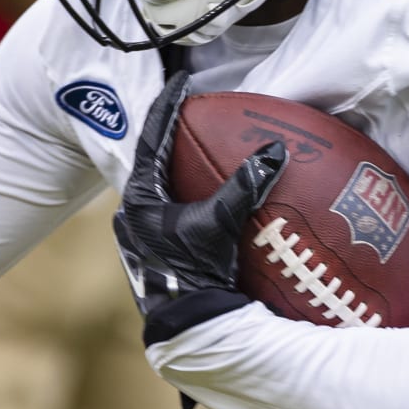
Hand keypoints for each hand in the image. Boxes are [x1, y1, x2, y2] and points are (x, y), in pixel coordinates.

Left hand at [113, 71, 286, 315]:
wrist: (184, 327)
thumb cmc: (193, 274)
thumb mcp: (219, 225)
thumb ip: (245, 185)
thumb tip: (276, 149)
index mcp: (139, 197)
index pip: (152, 137)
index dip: (167, 106)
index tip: (180, 80)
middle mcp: (132, 212)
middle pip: (151, 160)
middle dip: (170, 135)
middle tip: (191, 111)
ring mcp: (140, 234)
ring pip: (158, 187)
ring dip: (177, 168)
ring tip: (198, 148)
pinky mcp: (153, 251)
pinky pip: (168, 210)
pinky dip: (185, 195)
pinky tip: (206, 197)